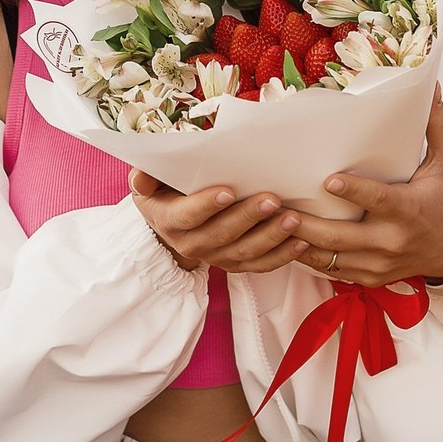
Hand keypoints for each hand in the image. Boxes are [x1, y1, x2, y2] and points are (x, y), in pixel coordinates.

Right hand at [129, 170, 307, 273]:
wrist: (171, 222)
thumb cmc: (164, 190)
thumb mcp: (148, 180)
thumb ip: (145, 176)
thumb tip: (140, 176)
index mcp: (169, 221)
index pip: (189, 216)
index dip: (207, 205)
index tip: (229, 190)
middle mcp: (191, 245)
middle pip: (221, 235)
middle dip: (248, 218)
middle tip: (272, 199)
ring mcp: (216, 258)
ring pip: (245, 253)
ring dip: (271, 237)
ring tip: (293, 218)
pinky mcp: (236, 264)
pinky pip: (261, 265)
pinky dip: (283, 255)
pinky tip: (302, 240)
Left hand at [285, 86, 442, 286]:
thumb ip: (438, 125)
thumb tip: (431, 86)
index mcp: (409, 210)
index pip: (379, 201)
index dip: (354, 192)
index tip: (328, 180)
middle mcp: (392, 240)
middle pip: (343, 237)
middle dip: (308, 225)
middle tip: (277, 207)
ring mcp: (379, 263)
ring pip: (331, 257)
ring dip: (299, 242)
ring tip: (270, 222)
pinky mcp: (370, 276)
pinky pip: (332, 270)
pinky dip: (307, 258)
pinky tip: (284, 241)